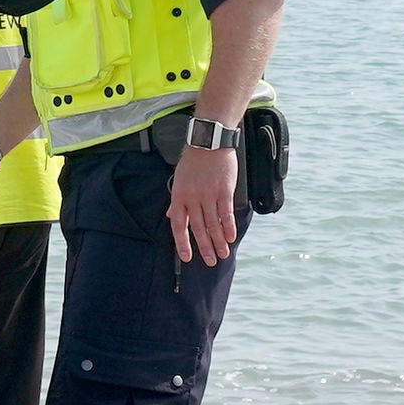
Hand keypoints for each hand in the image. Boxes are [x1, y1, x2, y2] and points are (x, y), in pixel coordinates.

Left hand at [167, 142, 239, 266]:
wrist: (208, 143)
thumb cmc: (193, 161)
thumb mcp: (179, 180)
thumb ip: (177, 201)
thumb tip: (173, 218)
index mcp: (179, 197)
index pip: (179, 226)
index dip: (183, 243)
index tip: (187, 257)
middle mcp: (193, 198)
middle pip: (198, 228)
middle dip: (205, 247)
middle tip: (211, 262)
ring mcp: (208, 195)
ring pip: (213, 224)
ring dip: (218, 241)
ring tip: (223, 254)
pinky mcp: (224, 191)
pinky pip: (225, 212)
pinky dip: (228, 226)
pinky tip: (231, 237)